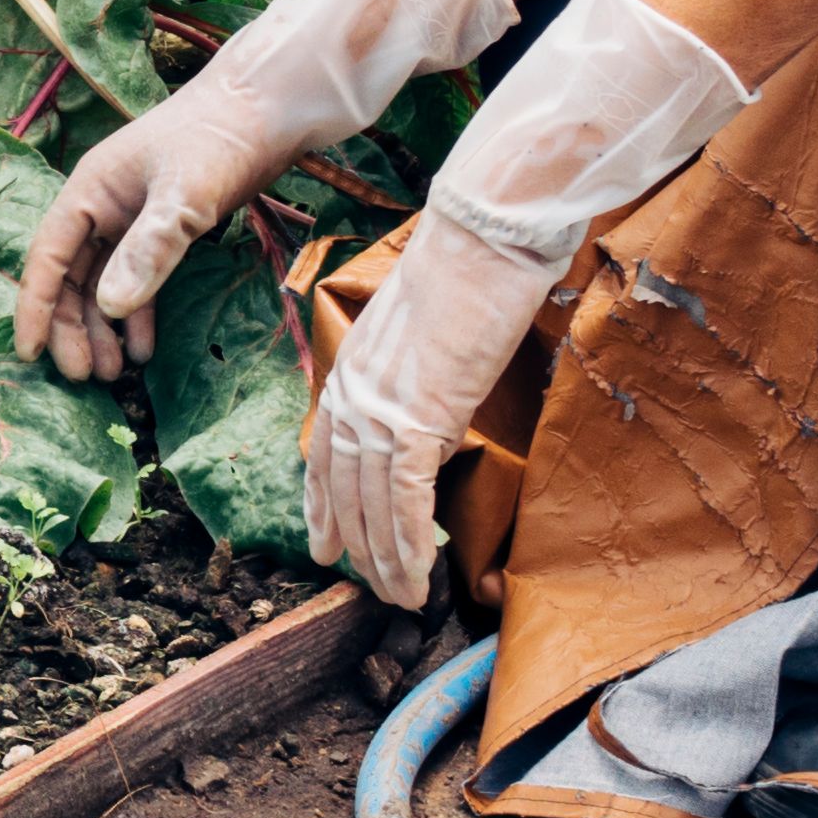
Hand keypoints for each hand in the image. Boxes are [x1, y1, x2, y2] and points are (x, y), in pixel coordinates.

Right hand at [14, 0, 516, 379]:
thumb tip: (109, 308)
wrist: (267, 107)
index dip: (36, 306)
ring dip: (103, 326)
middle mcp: (102, 205)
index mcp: (89, 191)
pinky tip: (142, 345)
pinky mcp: (165, 225)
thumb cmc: (217, 140)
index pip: (47, 257)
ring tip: (111, 372)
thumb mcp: (182, 197)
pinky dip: (137, 311)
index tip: (29, 353)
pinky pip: (138, 276)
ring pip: (103, 281)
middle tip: (85, 376)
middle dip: (72, 326)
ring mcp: (132, 216)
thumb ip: (147, 250)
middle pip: (72, 276)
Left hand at [302, 0, 753, 600]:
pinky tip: (416, 576)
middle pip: (340, 476)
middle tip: (363, 582)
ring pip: (370, 497)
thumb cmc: (476, 255)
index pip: (325, 440)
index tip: (327, 534)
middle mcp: (357, 380)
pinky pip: (405, 494)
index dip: (325, 494)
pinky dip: (407, 541)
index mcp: (357, 356)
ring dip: (383, 555)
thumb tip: (437, 383)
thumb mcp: (433, 313)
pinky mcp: (422, 409)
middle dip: (351, 536)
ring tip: (397, 595)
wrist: (493, 221)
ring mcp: (385, 397)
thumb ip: (422, 356)